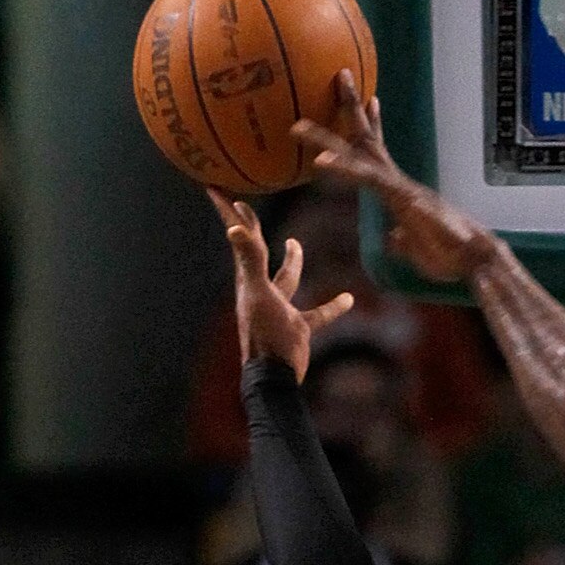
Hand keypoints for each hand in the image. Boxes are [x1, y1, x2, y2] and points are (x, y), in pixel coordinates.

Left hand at [209, 192, 354, 381]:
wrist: (275, 376)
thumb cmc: (264, 333)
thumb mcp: (258, 292)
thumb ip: (250, 260)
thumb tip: (234, 228)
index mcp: (248, 279)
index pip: (239, 238)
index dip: (230, 214)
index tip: (218, 188)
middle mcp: (260, 291)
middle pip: (255, 252)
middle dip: (251, 230)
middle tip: (244, 206)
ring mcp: (279, 309)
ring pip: (286, 278)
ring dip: (292, 262)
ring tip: (296, 243)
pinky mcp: (297, 328)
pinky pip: (317, 313)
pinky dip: (332, 307)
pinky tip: (347, 299)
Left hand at [293, 73, 497, 285]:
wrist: (475, 259)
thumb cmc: (452, 256)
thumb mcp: (417, 249)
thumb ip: (402, 241)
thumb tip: (393, 240)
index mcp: (400, 191)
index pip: (379, 153)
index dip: (371, 125)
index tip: (364, 101)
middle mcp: (398, 181)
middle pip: (368, 138)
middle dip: (350, 107)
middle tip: (338, 75)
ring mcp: (399, 186)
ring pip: (359, 153)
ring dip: (326, 138)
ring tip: (298, 127)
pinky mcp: (402, 197)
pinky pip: (366, 178)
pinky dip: (343, 168)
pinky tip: (320, 161)